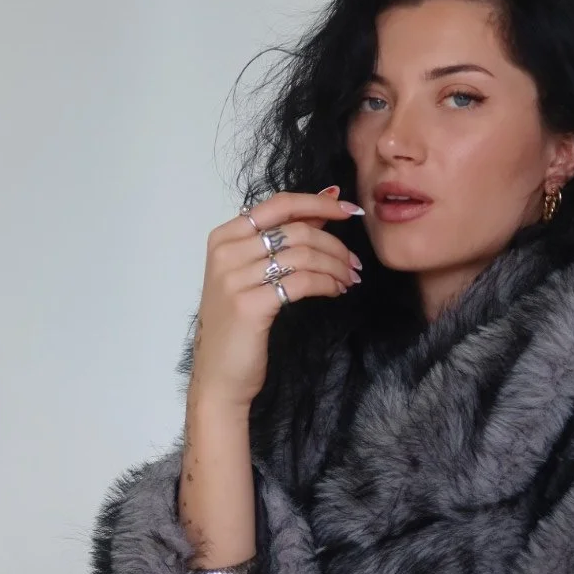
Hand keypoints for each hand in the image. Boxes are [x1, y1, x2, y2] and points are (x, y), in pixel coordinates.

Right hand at [189, 188, 363, 409]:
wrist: (219, 375)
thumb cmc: (240, 324)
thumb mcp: (256, 272)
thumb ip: (287, 235)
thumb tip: (328, 198)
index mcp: (224, 237)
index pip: (279, 204)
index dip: (319, 203)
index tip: (349, 211)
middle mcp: (226, 253)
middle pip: (296, 230)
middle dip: (335, 244)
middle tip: (354, 263)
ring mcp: (234, 278)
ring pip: (303, 254)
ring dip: (336, 265)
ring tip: (349, 279)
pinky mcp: (250, 304)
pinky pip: (302, 281)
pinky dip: (328, 283)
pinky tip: (336, 290)